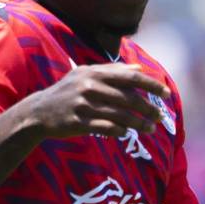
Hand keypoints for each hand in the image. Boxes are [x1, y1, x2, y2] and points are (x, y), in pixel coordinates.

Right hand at [20, 63, 169, 140]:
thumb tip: (139, 70)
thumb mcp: (86, 75)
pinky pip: (106, 128)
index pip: (129, 77)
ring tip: (150, 128)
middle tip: (159, 116)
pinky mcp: (78, 122)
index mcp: (94, 72)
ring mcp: (83, 105)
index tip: (166, 93)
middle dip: (147, 108)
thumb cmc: (67, 92)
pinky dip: (119, 131)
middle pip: (127, 98)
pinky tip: (126, 133)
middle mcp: (89, 86)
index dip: (150, 85)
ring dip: (138, 123)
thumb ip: (113, 72)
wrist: (38, 112)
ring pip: (119, 115)